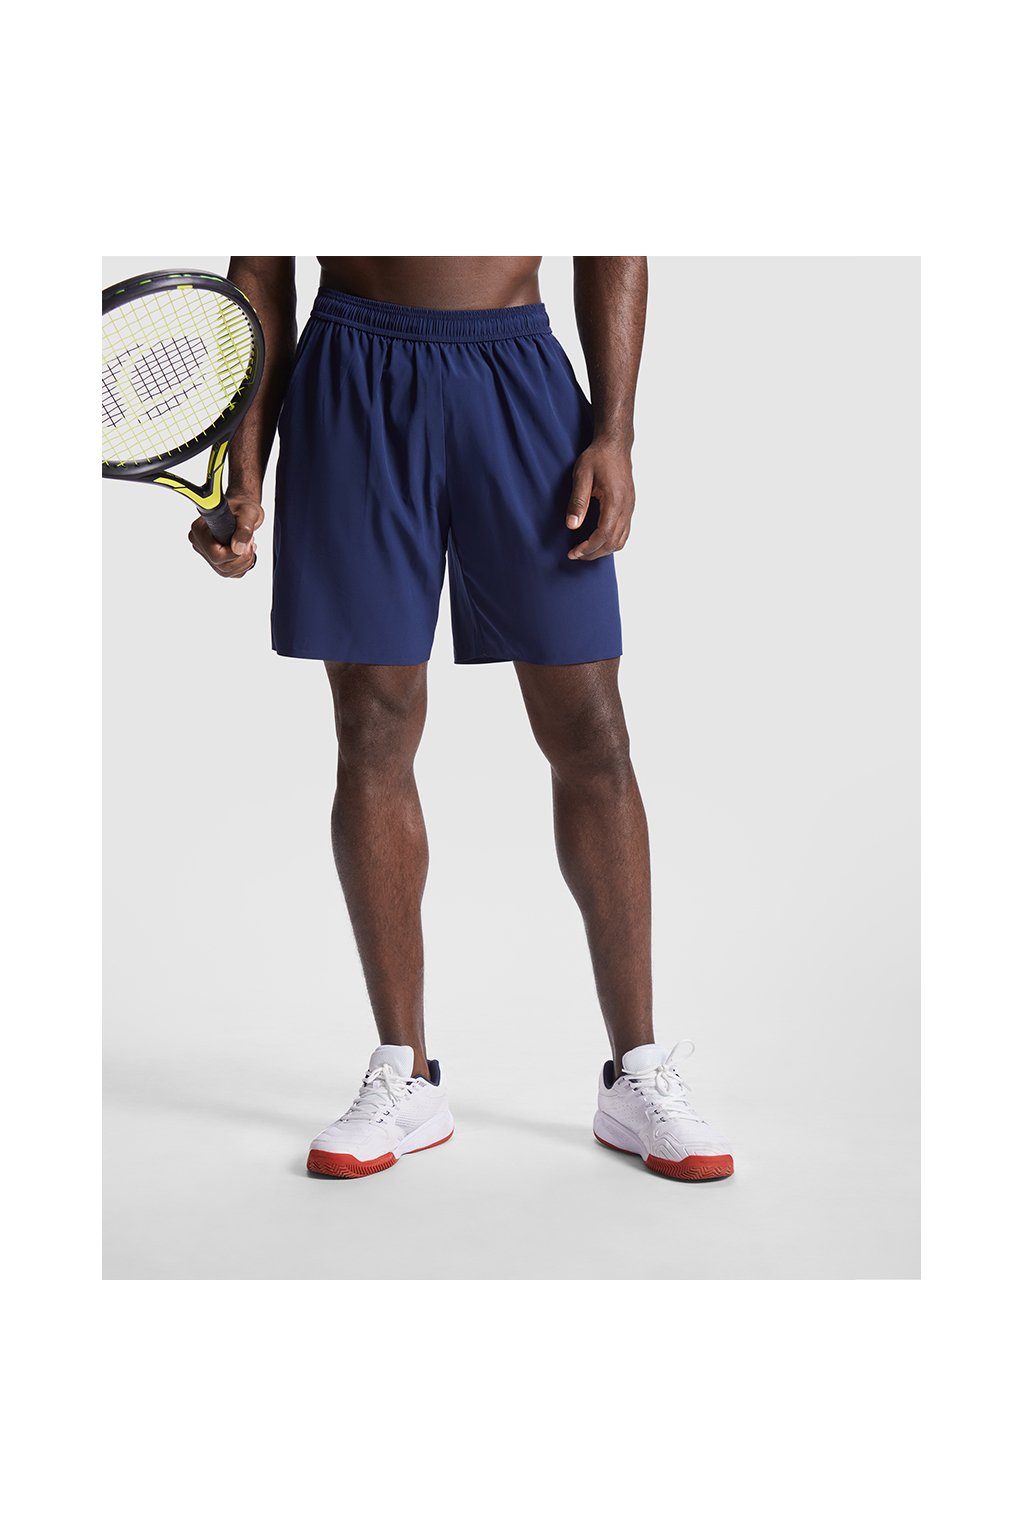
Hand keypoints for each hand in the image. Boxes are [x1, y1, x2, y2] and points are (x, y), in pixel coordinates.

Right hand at [188, 493, 263, 576]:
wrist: (243, 511)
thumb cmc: (242, 508)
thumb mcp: (248, 513)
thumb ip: (244, 529)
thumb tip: (238, 548)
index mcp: (200, 530)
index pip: (216, 555)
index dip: (235, 552)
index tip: (245, 539)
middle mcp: (199, 544)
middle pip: (222, 566)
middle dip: (243, 557)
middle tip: (250, 541)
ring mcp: (206, 554)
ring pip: (227, 572)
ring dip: (245, 561)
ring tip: (248, 544)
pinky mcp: (215, 561)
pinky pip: (232, 574)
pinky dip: (243, 565)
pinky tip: (244, 550)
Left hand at [565, 436, 635, 559]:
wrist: (615, 445)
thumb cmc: (598, 457)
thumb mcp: (582, 475)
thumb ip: (578, 501)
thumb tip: (572, 526)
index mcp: (615, 500)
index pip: (603, 534)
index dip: (588, 548)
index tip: (573, 553)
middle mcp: (626, 507)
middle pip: (613, 542)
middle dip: (593, 553)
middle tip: (575, 555)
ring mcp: (630, 508)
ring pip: (621, 540)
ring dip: (603, 550)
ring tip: (585, 551)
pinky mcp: (629, 507)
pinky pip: (624, 532)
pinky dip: (611, 542)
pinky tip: (598, 541)